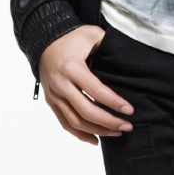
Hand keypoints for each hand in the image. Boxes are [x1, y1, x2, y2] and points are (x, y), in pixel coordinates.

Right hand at [39, 26, 133, 146]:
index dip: (114, 103)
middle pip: (86, 111)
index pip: (96, 91)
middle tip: (127, 126)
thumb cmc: (71, 37)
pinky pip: (64, 122)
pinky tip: (95, 139)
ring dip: (97, 130)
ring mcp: (54, 94)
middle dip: (109, 122)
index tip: (129, 110)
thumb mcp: (92, 35)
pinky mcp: (51, 101)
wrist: (44, 39)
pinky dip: (80, 134)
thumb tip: (129, 60)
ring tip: (116, 132)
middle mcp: (60, 84)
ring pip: (75, 121)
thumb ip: (109, 45)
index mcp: (72, 67)